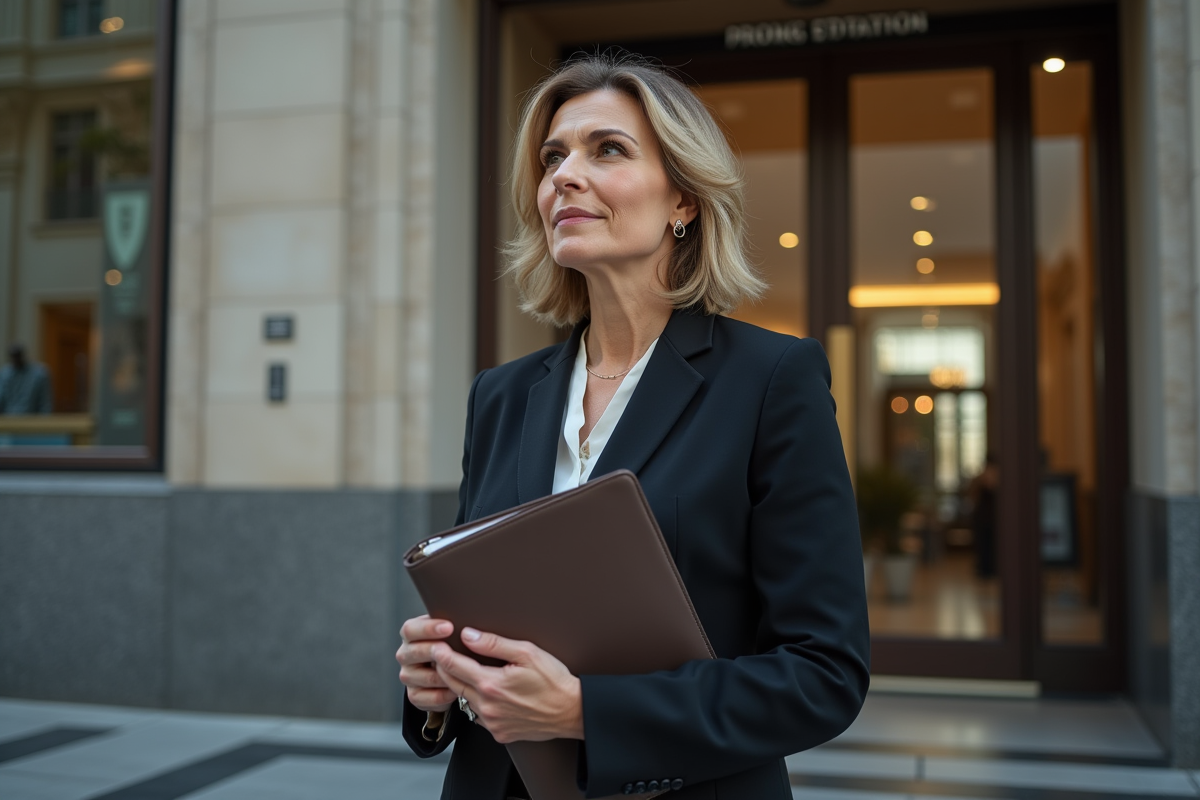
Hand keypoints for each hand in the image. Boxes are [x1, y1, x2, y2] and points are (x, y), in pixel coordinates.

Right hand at [397, 615, 456, 713]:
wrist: (450, 673)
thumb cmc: (452, 647)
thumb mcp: (451, 633)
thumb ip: (454, 627)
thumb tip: (469, 628)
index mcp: (411, 636)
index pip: (411, 629)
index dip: (428, 628)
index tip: (449, 627)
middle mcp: (406, 655)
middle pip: (414, 652)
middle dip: (436, 650)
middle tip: (455, 648)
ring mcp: (409, 676)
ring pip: (426, 677)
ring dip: (446, 675)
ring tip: (464, 671)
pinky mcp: (415, 696)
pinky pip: (431, 697)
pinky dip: (447, 693)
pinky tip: (459, 688)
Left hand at [431, 628, 583, 743]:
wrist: (572, 712)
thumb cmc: (554, 681)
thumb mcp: (527, 652)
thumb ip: (494, 643)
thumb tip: (468, 635)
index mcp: (491, 685)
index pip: (454, 667)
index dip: (441, 654)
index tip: (436, 646)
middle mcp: (487, 707)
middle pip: (453, 685)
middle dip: (444, 669)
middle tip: (441, 655)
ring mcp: (492, 723)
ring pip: (464, 701)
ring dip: (460, 687)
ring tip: (463, 671)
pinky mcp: (499, 733)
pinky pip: (477, 717)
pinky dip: (475, 703)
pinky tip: (485, 693)